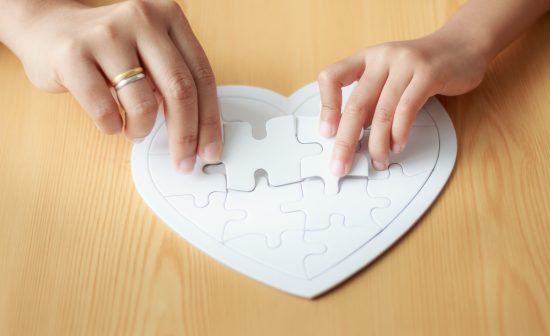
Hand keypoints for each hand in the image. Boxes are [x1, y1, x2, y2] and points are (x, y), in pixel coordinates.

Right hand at [9, 0, 220, 172]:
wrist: (47, 28)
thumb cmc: (106, 48)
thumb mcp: (150, 52)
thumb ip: (174, 80)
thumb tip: (199, 131)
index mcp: (169, 16)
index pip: (201, 76)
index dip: (210, 120)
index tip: (210, 149)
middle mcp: (142, 19)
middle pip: (180, 90)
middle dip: (185, 136)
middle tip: (183, 160)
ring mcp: (107, 34)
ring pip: (144, 103)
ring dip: (143, 130)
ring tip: (136, 130)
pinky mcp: (73, 54)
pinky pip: (105, 110)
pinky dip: (113, 127)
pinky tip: (112, 122)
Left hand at [318, 32, 487, 174]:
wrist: (463, 44)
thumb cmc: (421, 65)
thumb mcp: (388, 75)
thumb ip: (372, 98)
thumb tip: (352, 134)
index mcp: (366, 58)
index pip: (332, 77)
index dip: (326, 107)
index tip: (327, 132)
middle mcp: (382, 58)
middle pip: (356, 104)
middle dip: (346, 140)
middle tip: (341, 163)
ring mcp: (405, 64)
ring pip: (382, 112)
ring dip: (378, 143)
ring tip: (378, 160)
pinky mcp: (428, 74)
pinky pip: (407, 109)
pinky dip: (400, 133)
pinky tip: (398, 145)